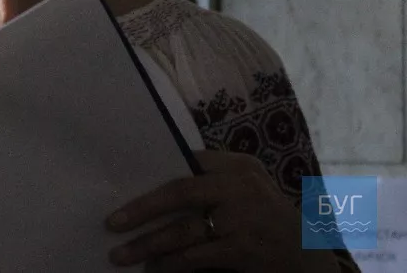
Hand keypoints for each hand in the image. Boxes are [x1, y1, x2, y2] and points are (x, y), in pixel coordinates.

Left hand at [103, 150, 340, 271]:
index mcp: (238, 165)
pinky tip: (155, 268)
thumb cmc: (263, 217)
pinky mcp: (245, 249)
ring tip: (123, 255)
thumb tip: (149, 186)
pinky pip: (197, 256)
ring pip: (184, 230)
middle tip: (112, 223)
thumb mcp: (245, 188)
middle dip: (142, 208)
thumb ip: (209, 180)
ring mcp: (244, 218)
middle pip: (180, 191)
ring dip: (149, 245)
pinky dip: (172, 263)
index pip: (187, 160)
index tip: (121, 179)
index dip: (154, 172)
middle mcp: (241, 185)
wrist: (310, 255)